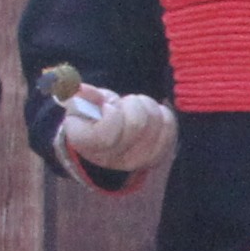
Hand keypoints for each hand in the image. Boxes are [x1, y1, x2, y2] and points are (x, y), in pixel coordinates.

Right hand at [56, 85, 176, 181]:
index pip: (106, 134)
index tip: (109, 105)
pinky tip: (152, 114)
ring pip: (155, 123)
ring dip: (147, 106)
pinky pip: (169, 129)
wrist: (104, 138)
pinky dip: (163, 115)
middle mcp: (112, 159)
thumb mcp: (80, 103)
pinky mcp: (157, 156)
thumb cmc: (91, 117)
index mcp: (87, 144)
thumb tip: (80, 89)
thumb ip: (81, 95)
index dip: (112, 112)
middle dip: (132, 104)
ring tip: (136, 107)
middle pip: (136, 124)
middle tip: (124, 103)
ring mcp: (136, 161)